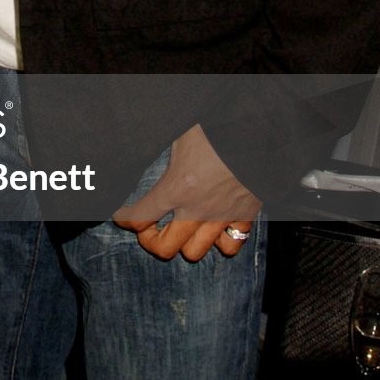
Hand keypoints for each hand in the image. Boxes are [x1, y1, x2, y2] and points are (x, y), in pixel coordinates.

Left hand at [115, 124, 260, 260]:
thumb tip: (135, 150)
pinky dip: (218, 242)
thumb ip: (157, 150)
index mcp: (178, 186)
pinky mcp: (244, 215)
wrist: (258, 128)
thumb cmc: (217, 127)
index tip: (120, 216)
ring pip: (194, 252)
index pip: (140, 215)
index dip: (124, 218)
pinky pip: (230, 244)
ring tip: (178, 230)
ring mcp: (222, 215)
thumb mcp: (178, 135)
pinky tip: (212, 229)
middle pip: (164, 247)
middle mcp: (198, 208)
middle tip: (148, 228)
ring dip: (181, 243)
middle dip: (149, 240)